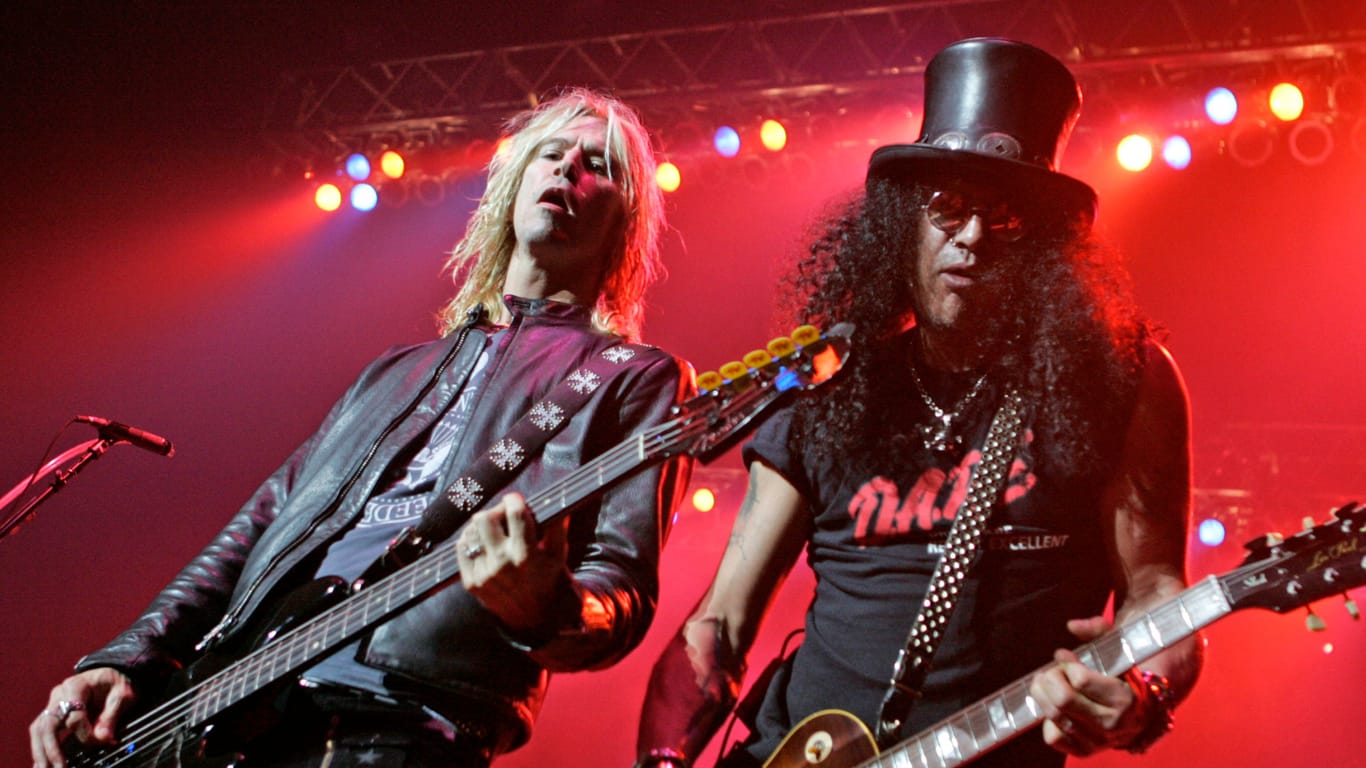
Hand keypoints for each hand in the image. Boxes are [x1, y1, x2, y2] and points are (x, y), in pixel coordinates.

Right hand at [30, 667, 136, 766]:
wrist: (111, 674)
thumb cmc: (117, 682)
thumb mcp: (123, 694)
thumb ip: (112, 715)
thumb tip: (103, 739)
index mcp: (76, 686)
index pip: (74, 716)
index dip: (86, 734)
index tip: (100, 743)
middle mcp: (59, 694)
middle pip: (47, 724)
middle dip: (51, 750)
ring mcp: (53, 703)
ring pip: (39, 730)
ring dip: (40, 752)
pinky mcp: (52, 713)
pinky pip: (40, 731)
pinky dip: (40, 748)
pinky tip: (41, 763)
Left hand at [456, 492, 572, 630]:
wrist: (535, 618)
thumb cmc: (548, 579)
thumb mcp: (558, 553)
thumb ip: (557, 524)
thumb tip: (554, 498)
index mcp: (526, 555)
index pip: (515, 514)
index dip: (514, 500)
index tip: (515, 500)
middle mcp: (502, 565)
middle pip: (484, 518)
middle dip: (495, 512)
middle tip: (503, 516)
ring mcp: (483, 575)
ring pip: (470, 531)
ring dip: (482, 526)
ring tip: (494, 531)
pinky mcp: (471, 583)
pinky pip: (461, 548)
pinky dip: (470, 541)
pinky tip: (483, 544)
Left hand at [1028, 616, 1142, 755]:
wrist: (1139, 713)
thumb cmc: (1124, 676)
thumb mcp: (1118, 650)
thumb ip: (1098, 631)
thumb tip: (1072, 625)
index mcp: (1125, 699)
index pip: (1080, 680)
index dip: (1066, 664)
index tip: (1064, 657)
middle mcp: (1113, 724)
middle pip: (1063, 699)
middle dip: (1049, 679)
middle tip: (1050, 671)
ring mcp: (1098, 741)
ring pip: (1055, 716)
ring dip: (1042, 695)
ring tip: (1044, 683)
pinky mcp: (1085, 751)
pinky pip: (1054, 737)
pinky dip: (1047, 720)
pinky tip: (1054, 708)